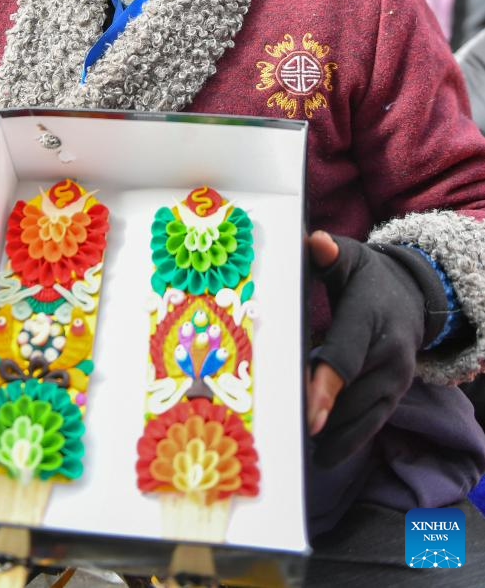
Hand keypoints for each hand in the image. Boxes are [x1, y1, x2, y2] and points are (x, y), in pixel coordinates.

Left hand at [307, 230, 441, 466]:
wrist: (410, 295)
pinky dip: (348, 440)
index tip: (308, 413)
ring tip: (298, 449)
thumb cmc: (365, 277)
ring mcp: (396, 377)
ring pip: (362, 415)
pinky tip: (323, 455)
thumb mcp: (350, 258)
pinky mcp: (395, 394)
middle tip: (287, 434)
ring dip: (332, 434)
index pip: (345, 356)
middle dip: (321, 415)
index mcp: (370, 317)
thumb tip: (315, 242)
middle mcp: (389, 352)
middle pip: (351, 394)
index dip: (326, 386)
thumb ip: (329, 254)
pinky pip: (372, 423)